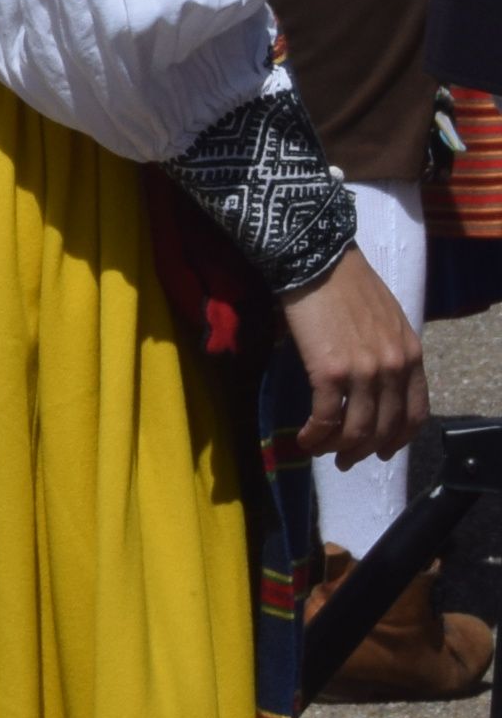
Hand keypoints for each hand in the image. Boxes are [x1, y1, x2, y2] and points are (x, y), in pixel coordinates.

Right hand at [280, 243, 426, 470]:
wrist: (314, 258)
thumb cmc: (343, 282)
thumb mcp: (385, 318)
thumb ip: (388, 350)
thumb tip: (369, 379)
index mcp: (411, 354)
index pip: (415, 413)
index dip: (399, 439)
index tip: (382, 449)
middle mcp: (393, 368)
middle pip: (385, 427)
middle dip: (365, 450)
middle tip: (346, 459)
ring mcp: (364, 372)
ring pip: (356, 429)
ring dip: (338, 448)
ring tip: (320, 452)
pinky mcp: (329, 372)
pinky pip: (326, 417)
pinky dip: (315, 435)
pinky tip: (303, 439)